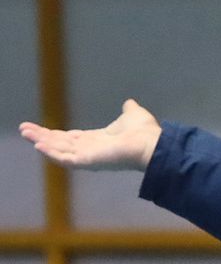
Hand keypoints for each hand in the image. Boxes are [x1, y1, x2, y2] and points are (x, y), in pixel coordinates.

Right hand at [19, 99, 161, 170]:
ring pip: (59, 149)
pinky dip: (52, 153)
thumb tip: (129, 102)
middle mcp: (90, 149)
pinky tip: (38, 145)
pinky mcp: (88, 161)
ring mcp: (88, 157)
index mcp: (98, 140)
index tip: (40, 129)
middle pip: (60, 143)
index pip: (71, 138)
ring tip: (25, 133)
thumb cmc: (143, 132)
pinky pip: (65, 159)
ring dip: (42, 141)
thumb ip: (128, 110)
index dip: (56, 134)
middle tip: (24, 129)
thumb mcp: (133, 115)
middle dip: (42, 136)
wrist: (152, 144)